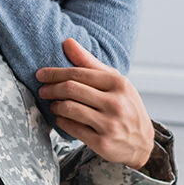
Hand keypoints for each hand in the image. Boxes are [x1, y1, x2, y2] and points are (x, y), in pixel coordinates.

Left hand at [36, 38, 154, 169]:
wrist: (142, 142)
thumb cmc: (125, 106)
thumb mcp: (114, 81)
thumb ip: (90, 62)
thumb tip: (67, 42)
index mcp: (119, 83)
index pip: (79, 73)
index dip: (55, 73)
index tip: (41, 75)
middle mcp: (116, 103)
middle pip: (71, 89)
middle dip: (51, 89)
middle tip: (43, 90)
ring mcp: (110, 124)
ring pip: (69, 108)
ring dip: (55, 106)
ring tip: (53, 105)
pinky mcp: (102, 142)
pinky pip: (72, 128)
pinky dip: (61, 121)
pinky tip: (61, 118)